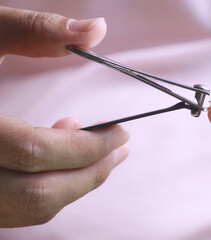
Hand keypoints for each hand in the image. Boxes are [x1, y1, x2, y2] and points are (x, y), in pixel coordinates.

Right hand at [0, 6, 129, 226]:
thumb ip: (33, 30)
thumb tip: (97, 28)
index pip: (33, 150)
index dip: (86, 145)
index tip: (121, 133)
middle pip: (35, 193)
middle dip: (90, 174)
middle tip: (120, 151)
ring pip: (27, 209)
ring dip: (74, 186)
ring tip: (102, 157)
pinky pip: (15, 209)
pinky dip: (47, 191)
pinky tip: (61, 163)